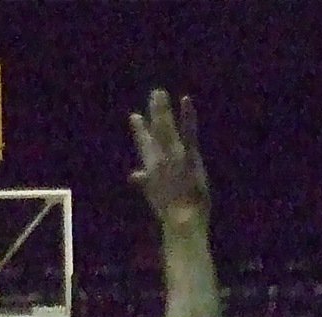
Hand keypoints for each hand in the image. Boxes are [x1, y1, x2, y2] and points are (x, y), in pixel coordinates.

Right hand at [129, 90, 209, 224]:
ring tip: (159, 92)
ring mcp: (172, 154)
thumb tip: (133, 175)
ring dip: (161, 109)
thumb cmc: (169, 213)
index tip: (135, 116)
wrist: (181, 218)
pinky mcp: (187, 156)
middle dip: (153, 113)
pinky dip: (187, 116)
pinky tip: (186, 100)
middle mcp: (158, 156)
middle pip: (154, 132)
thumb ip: (144, 182)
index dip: (140, 131)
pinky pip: (188, 132)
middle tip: (154, 95)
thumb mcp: (154, 197)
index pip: (144, 145)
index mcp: (150, 167)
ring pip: (165, 128)